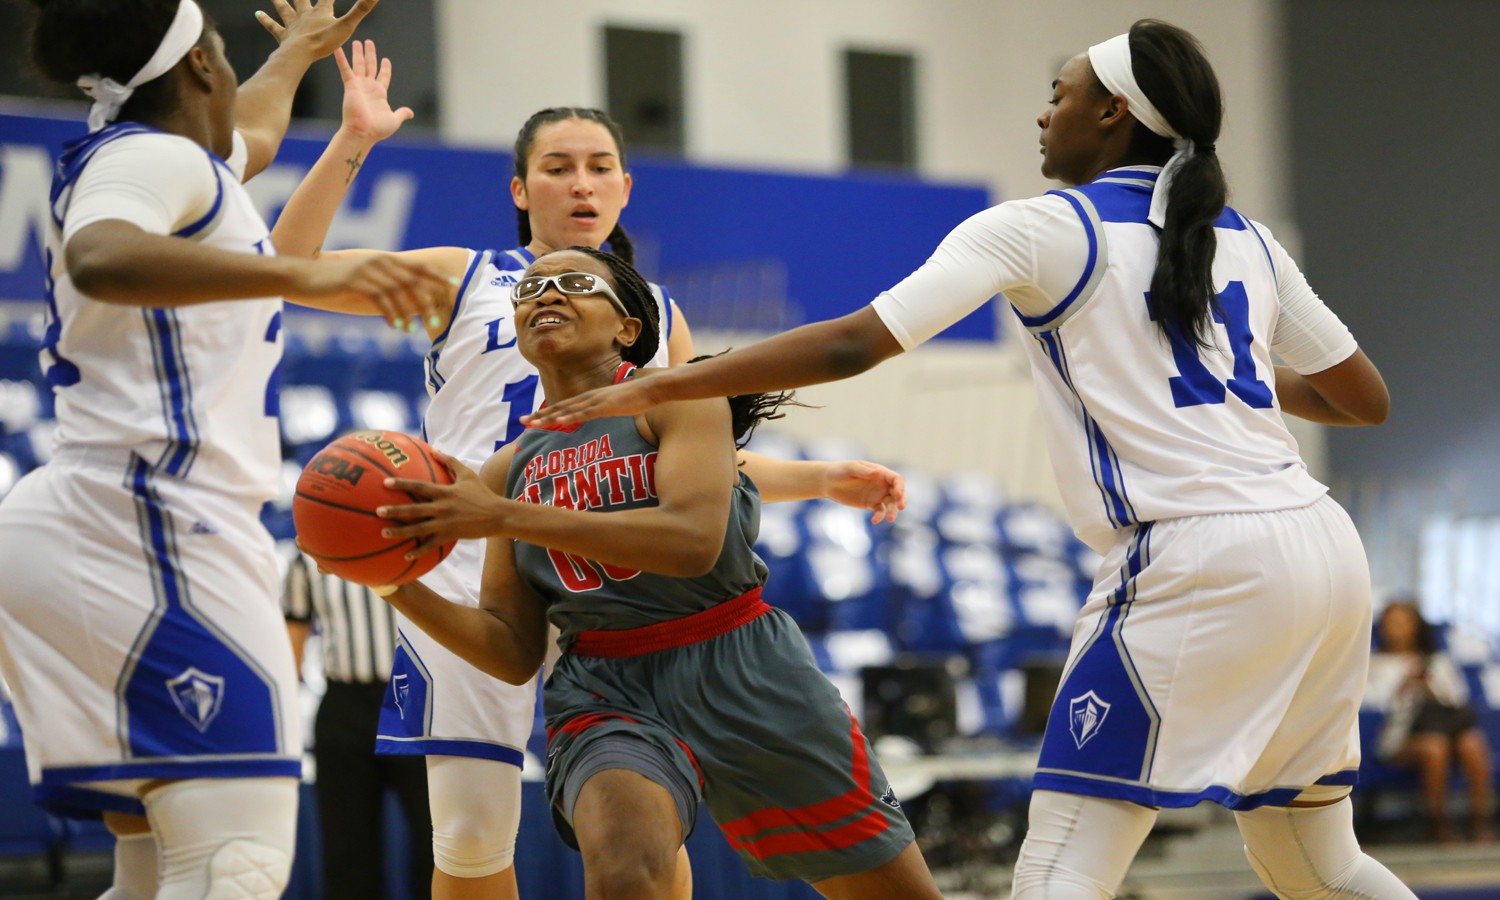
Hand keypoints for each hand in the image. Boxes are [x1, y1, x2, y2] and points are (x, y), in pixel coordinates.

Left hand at [256, 0, 378, 58]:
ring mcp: (293, 24)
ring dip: (279, 0)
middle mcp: (305, 15)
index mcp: (321, 12)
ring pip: (285, 8)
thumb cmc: (323, 41)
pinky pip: (273, 26)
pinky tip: (258, 14)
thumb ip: (361, 9)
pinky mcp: (284, 35)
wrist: (300, 53)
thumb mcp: (347, 25)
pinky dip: (265, 20)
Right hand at [290, 254, 453, 330]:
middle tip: (436, 323)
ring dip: (408, 313)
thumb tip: (408, 303)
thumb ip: (386, 288)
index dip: (438, 276)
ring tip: (412, 332)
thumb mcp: (365, 283)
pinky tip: (395, 326)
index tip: (455, 286)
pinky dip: (391, 313)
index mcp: (386, 260)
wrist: (304, 278)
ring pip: (398, 291)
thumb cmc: (337, 284)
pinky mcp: (355, 280)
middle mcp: (380, 261)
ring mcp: (367, 269)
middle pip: (413, 281)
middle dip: (427, 303)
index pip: (419, 267)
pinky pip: (379, 298)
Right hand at [335, 40, 412, 141]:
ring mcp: (359, 86)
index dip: (385, 68)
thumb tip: (410, 113)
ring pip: (359, 65)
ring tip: (357, 41)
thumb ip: (401, 113)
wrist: (363, 132)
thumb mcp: (394, 120)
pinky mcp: (350, 86)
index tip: (386, 59)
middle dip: (370, 54)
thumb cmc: (378, 129)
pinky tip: (337, 49)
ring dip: (358, 53)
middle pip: (370, 66)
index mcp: (380, 94)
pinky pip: (345, 69)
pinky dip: (341, 59)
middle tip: (369, 42)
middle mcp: (369, 88)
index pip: (383, 77)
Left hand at [377, 450, 508, 554]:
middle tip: (378, 511)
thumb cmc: (482, 493)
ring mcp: (446, 523)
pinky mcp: (450, 535)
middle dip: (396, 510)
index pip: (420, 486)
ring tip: (384, 533)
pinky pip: (431, 545)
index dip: (402, 484)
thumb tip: (434, 449)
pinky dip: (418, 550)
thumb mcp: (468, 474)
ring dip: (401, 532)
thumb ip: (450, 461)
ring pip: (419, 529)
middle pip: (415, 509)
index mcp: (445, 492)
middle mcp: (443, 508)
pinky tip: (405, 555)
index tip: (385, 483)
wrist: (498, 515)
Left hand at [521, 378, 658, 428]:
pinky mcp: (605, 406)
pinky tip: (560, 422)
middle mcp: (589, 398)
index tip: (532, 419)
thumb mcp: (614, 405)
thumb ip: (603, 410)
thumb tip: (597, 415)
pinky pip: (586, 413)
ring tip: (533, 423)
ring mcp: (596, 401)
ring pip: (568, 410)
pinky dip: (572, 417)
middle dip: (540, 415)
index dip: (546, 412)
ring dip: (550, 417)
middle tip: (522, 421)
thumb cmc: (636, 398)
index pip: (563, 406)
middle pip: (559, 407)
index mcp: (590, 398)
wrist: (650, 389)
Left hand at [821, 459, 905, 523]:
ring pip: (891, 504)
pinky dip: (879, 516)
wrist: (828, 482)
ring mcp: (877, 494)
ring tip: (890, 519)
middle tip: (901, 507)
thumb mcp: (850, 469)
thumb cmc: (840, 471)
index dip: (900, 486)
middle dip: (902, 499)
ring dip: (893, 511)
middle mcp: (882, 484)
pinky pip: (879, 511)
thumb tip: (878, 473)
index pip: (896, 479)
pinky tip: (874, 521)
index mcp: (880, 472)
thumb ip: (864, 471)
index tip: (897, 494)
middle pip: (898, 492)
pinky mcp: (871, 504)